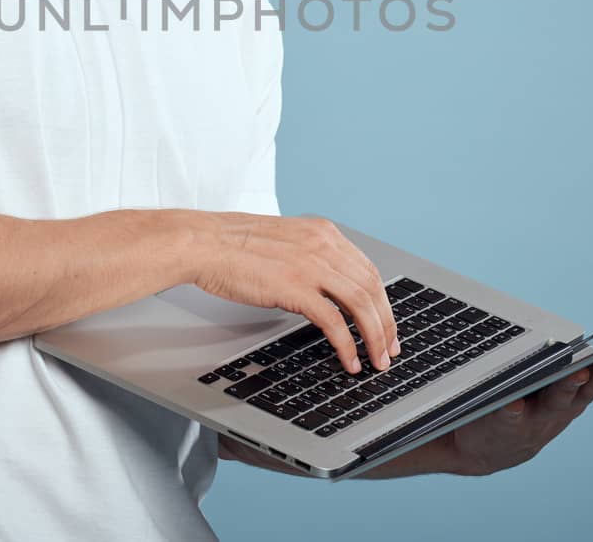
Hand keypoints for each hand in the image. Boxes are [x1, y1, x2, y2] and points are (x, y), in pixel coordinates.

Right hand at [190, 213, 399, 374]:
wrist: (203, 242)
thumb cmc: (231, 244)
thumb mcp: (283, 241)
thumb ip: (308, 256)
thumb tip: (325, 287)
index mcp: (322, 232)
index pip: (367, 268)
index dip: (382, 300)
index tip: (386, 323)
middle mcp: (323, 244)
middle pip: (372, 287)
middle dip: (386, 323)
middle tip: (389, 349)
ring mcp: (311, 265)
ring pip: (361, 304)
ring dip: (374, 337)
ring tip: (377, 360)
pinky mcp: (295, 287)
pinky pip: (334, 322)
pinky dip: (347, 345)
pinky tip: (349, 360)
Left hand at [447, 328, 592, 475]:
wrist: (492, 448)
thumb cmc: (530, 403)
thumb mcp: (557, 384)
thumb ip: (570, 360)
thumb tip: (587, 334)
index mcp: (581, 388)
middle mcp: (567, 404)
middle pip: (592, 383)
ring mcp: (540, 417)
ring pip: (559, 399)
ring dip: (569, 386)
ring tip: (578, 372)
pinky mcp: (508, 425)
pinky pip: (511, 416)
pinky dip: (514, 409)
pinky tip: (515, 402)